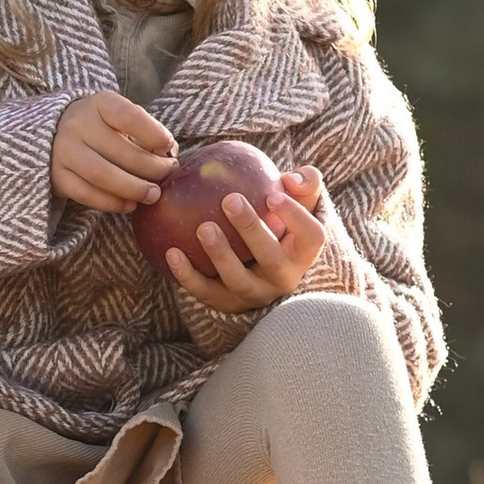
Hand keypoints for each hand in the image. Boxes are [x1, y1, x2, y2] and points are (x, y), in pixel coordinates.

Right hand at [52, 89, 177, 212]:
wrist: (59, 134)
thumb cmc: (104, 128)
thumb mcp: (123, 119)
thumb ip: (148, 132)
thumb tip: (169, 155)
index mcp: (100, 104)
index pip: (129, 116)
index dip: (154, 134)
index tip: (169, 147)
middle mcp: (78, 124)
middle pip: (120, 150)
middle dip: (151, 168)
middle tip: (167, 175)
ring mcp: (64, 151)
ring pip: (101, 175)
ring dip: (133, 188)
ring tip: (153, 195)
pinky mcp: (57, 176)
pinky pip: (86, 194)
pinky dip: (112, 203)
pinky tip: (130, 204)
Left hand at [170, 164, 329, 312]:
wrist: (257, 261)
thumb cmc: (279, 220)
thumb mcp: (298, 201)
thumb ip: (304, 183)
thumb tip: (290, 179)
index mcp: (303, 252)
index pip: (311, 237)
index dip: (296, 218)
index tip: (273, 195)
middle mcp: (283, 278)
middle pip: (272, 259)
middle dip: (251, 230)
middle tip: (230, 200)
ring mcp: (255, 294)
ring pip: (239, 281)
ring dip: (221, 255)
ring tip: (203, 227)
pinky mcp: (227, 304)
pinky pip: (206, 292)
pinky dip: (188, 276)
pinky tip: (171, 252)